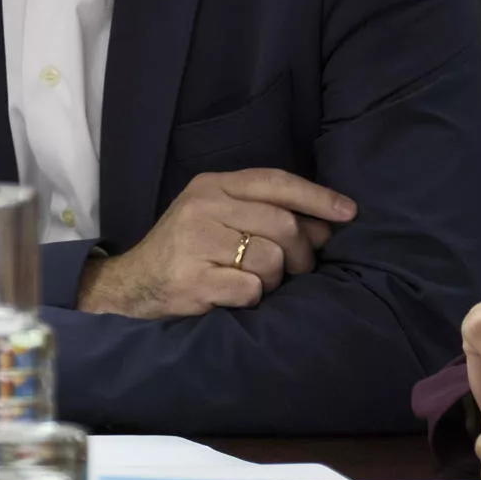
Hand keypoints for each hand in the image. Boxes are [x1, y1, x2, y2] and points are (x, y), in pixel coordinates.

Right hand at [76, 168, 353, 318]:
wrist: (132, 286)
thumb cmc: (187, 249)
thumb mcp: (222, 219)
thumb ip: (269, 217)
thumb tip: (325, 227)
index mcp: (213, 185)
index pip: (275, 181)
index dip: (316, 196)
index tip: (349, 211)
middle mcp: (203, 207)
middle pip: (282, 224)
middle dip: (301, 252)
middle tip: (298, 268)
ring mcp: (196, 242)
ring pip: (271, 259)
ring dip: (273, 279)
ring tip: (254, 281)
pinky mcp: (193, 279)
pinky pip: (251, 289)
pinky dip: (251, 297)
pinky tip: (233, 296)